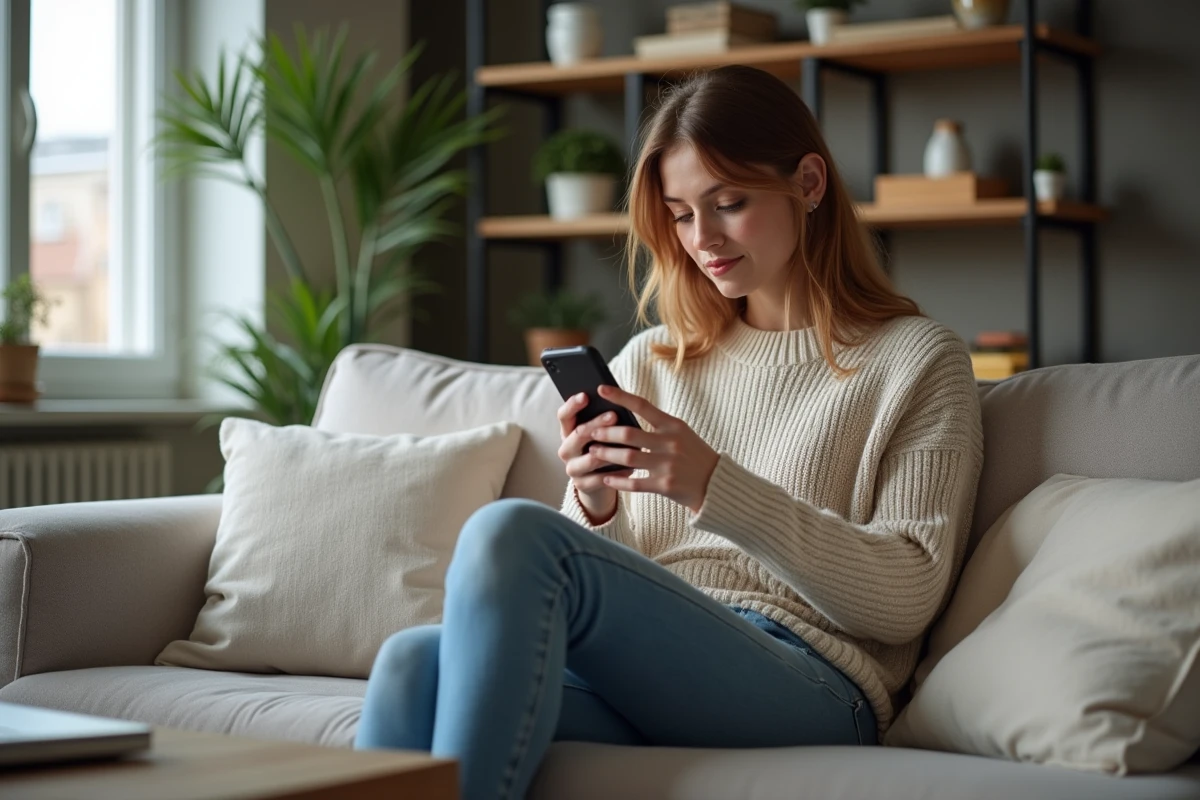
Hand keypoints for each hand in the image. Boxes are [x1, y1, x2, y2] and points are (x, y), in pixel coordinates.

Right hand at [556, 392, 634, 522]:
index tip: (586, 395)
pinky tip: (631, 468)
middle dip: (596, 424)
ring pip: (591, 458)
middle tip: (614, 415)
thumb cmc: (605, 447)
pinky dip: (617, 473)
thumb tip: (618, 402)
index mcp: (567, 432)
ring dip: (610, 451)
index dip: (573, 405)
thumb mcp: (601, 432)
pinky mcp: (581, 485)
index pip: (564, 415)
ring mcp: (572, 469)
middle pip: (578, 434)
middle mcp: (566, 449)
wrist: (600, 480)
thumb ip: (603, 420)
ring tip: (627, 444)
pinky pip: (600, 479)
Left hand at [587, 384, 719, 513]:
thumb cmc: (693, 455)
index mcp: (673, 425)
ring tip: (592, 452)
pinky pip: (634, 483)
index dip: (620, 396)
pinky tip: (607, 478)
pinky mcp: (665, 485)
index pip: (642, 405)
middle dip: (605, 432)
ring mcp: (667, 464)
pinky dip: (617, 481)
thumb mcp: (681, 433)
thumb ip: (657, 425)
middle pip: (628, 434)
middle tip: (591, 432)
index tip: (601, 389)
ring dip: (606, 454)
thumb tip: (625, 417)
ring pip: (627, 458)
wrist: (716, 483)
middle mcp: (670, 442)